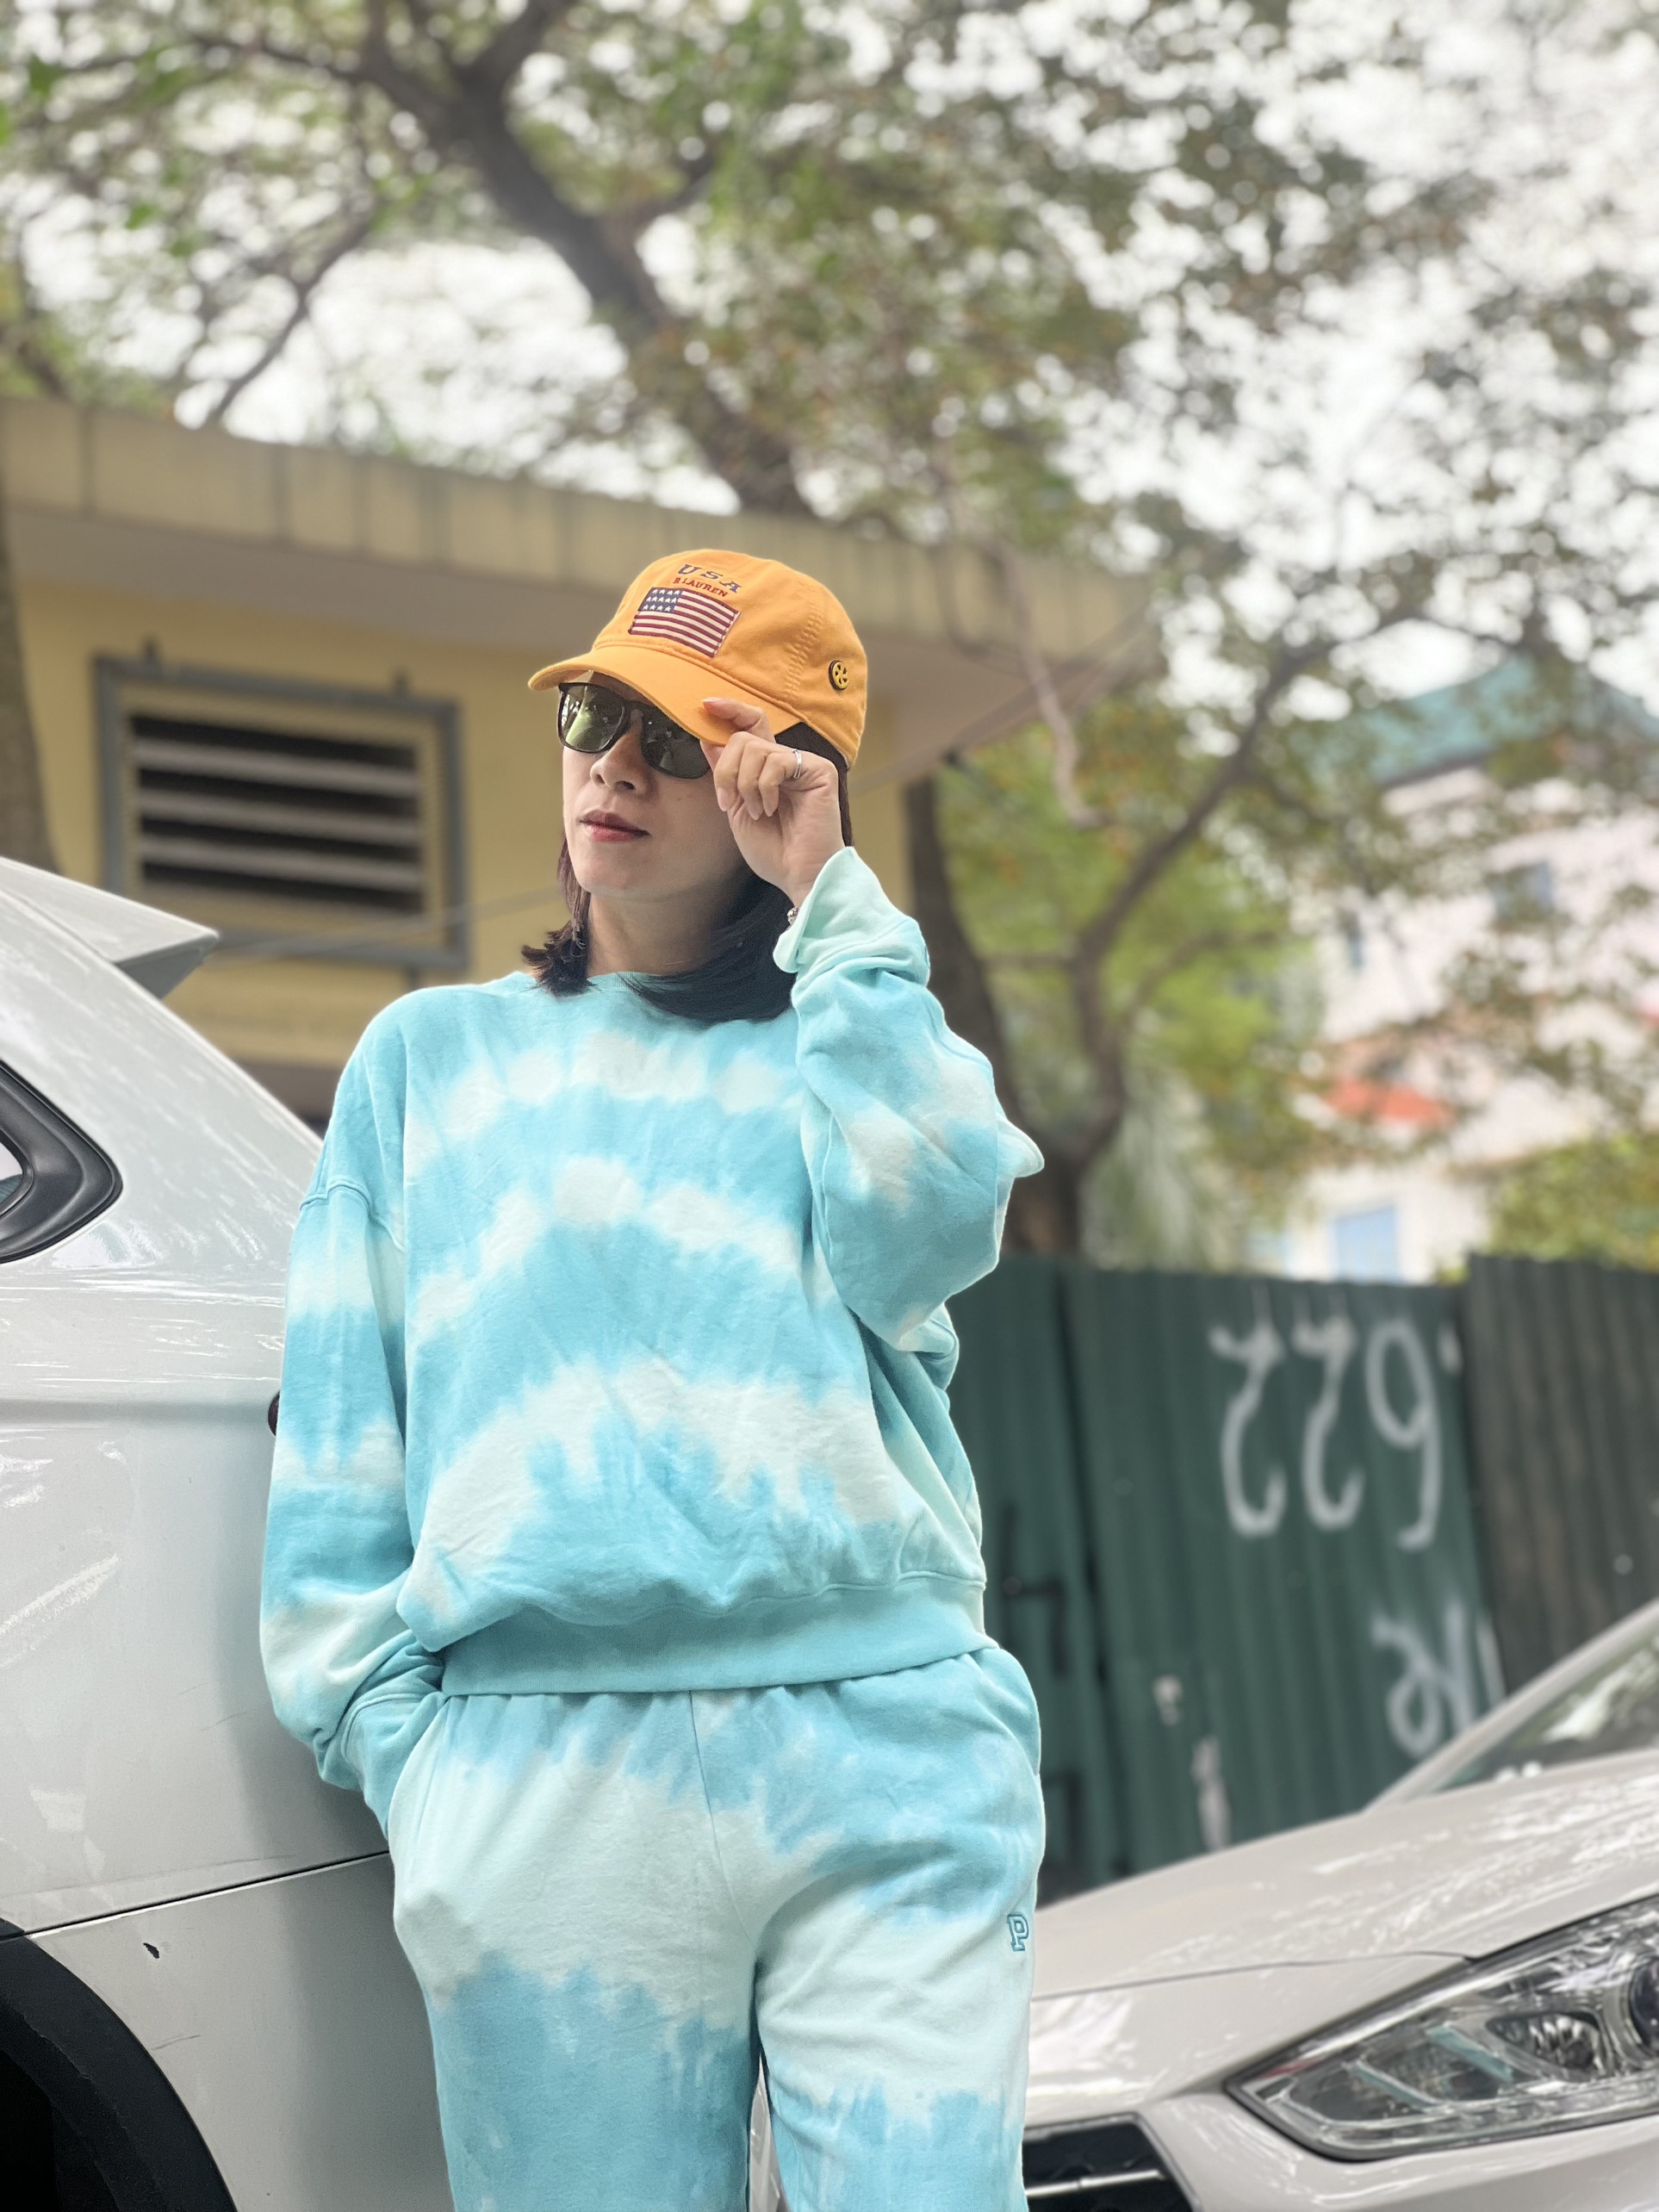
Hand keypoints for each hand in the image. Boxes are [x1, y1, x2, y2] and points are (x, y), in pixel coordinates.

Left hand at [701, 699, 844, 908]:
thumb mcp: (737, 808)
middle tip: (729, 801)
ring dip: (745, 785)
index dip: (729, 710)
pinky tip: (771, 809)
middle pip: (743, 736)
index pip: (750, 725)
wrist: (799, 875)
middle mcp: (786, 760)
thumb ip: (725, 774)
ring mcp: (804, 763)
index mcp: (767, 768)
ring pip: (755, 748)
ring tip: (759, 812)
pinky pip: (776, 761)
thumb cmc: (773, 851)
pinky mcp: (818, 770)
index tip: (704, 705)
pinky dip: (764, 788)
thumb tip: (708, 738)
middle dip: (725, 770)